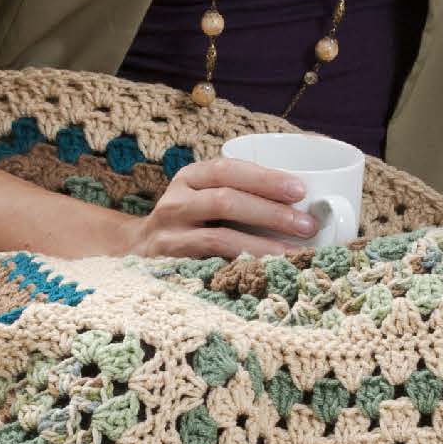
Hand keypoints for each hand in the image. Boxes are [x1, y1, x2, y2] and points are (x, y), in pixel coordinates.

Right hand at [121, 156, 319, 259]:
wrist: (136, 251)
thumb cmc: (191, 222)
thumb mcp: (206, 197)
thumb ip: (241, 193)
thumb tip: (305, 199)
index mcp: (190, 178)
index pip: (227, 170)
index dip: (264, 178)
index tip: (300, 190)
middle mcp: (175, 202)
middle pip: (225, 201)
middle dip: (271, 212)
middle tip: (306, 225)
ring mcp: (169, 236)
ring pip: (218, 238)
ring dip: (260, 245)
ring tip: (291, 253)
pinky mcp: (168, 266)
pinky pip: (208, 267)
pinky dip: (238, 269)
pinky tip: (262, 273)